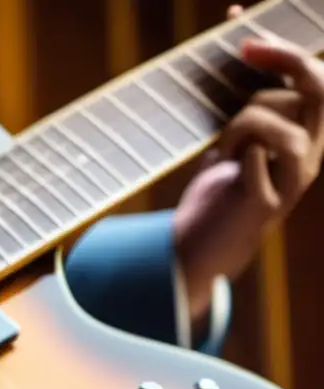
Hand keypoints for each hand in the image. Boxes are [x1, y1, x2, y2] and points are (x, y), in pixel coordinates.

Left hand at [174, 4, 323, 327]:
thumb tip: (236, 33)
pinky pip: (256, 161)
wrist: (196, 246)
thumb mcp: (233, 133)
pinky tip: (225, 168)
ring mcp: (294, 179)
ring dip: (242, 124)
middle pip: (318, 88)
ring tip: (224, 147)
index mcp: (306, 130)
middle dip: (282, 60)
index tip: (238, 20)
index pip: (315, 76)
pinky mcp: (268, 204)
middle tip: (243, 52)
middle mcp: (310, 152)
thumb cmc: (217, 187)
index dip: (285, 45)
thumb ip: (244, 94)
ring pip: (280, 123)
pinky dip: (236, 156)